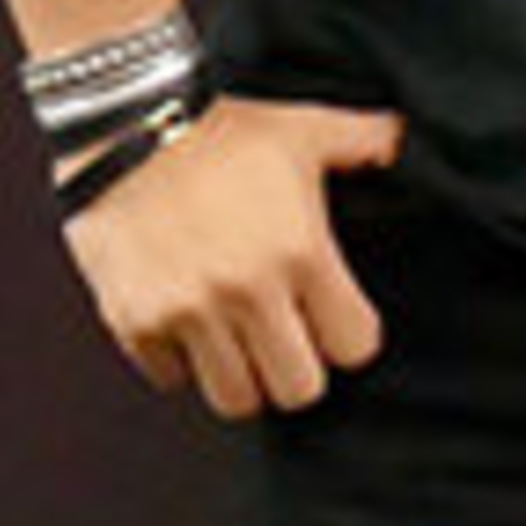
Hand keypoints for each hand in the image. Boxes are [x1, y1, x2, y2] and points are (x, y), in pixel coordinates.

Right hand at [59, 93, 403, 419]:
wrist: (126, 125)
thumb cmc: (221, 126)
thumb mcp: (305, 126)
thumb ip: (363, 140)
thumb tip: (400, 144)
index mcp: (302, 250)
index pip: (353, 343)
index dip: (351, 335)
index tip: (338, 321)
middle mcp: (248, 291)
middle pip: (298, 389)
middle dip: (299, 369)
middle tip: (289, 340)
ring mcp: (188, 312)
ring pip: (234, 399)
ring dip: (242, 375)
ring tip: (241, 341)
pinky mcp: (134, 323)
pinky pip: (168, 378)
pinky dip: (181, 362)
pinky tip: (190, 324)